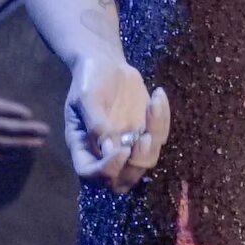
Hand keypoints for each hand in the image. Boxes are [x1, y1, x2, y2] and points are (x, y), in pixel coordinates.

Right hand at [65, 53, 169, 191]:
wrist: (105, 64)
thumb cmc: (88, 79)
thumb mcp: (86, 96)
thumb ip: (95, 123)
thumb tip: (108, 148)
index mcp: (83, 146)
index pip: (91, 173)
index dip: (107, 170)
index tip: (122, 150)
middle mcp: (105, 153)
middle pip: (122, 180)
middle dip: (137, 164)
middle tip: (144, 138)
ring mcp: (127, 145)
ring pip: (145, 162)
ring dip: (154, 142)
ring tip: (153, 107)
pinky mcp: (145, 133)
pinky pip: (159, 139)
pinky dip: (162, 120)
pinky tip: (157, 96)